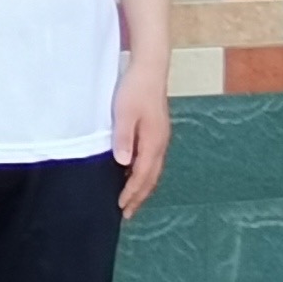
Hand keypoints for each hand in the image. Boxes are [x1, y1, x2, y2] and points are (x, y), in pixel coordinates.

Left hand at [114, 63, 171, 214]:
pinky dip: (144, 173)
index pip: (142, 175)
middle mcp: (160, 143)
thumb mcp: (124, 113)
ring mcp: (160, 137)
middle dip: (139, 196)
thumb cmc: (135, 89)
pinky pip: (152, 160)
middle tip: (127, 213)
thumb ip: (124, 138)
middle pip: (151, 177)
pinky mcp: (157, 131)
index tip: (121, 207)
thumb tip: (123, 164)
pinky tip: (133, 172)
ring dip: (142, 186)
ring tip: (131, 199)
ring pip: (153, 170)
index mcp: (153, 141)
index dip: (132, 192)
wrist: (150, 68)